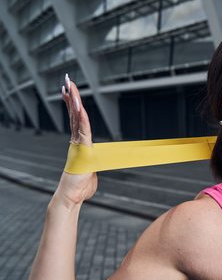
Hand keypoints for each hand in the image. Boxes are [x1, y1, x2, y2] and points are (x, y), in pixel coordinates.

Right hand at [55, 74, 97, 208]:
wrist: (72, 197)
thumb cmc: (81, 188)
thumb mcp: (91, 173)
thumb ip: (93, 166)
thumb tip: (96, 167)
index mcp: (80, 144)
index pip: (77, 121)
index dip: (73, 107)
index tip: (69, 93)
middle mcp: (77, 141)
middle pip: (75, 115)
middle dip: (71, 97)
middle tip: (67, 82)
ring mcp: (78, 144)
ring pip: (77, 118)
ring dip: (74, 101)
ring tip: (70, 86)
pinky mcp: (81, 148)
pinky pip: (82, 128)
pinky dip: (80, 115)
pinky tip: (78, 104)